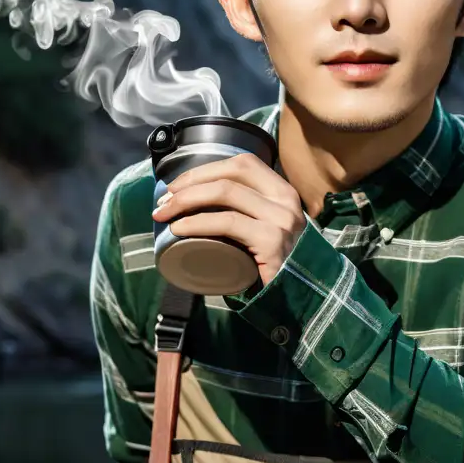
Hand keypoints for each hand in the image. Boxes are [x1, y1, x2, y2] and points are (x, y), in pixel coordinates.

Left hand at [152, 153, 306, 287]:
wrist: (300, 299)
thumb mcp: (268, 229)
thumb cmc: (275, 265)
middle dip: (190, 182)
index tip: (178, 185)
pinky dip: (197, 222)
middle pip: (231, 174)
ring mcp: (281, 220)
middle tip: (163, 202)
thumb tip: (201, 202)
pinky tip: (179, 229)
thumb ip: (250, 213)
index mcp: (283, 192)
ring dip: (186, 200)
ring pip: (225, 193)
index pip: (243, 163)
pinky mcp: (272, 242)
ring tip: (164, 215)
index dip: (206, 169)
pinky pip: (227, 223)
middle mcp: (286, 200)